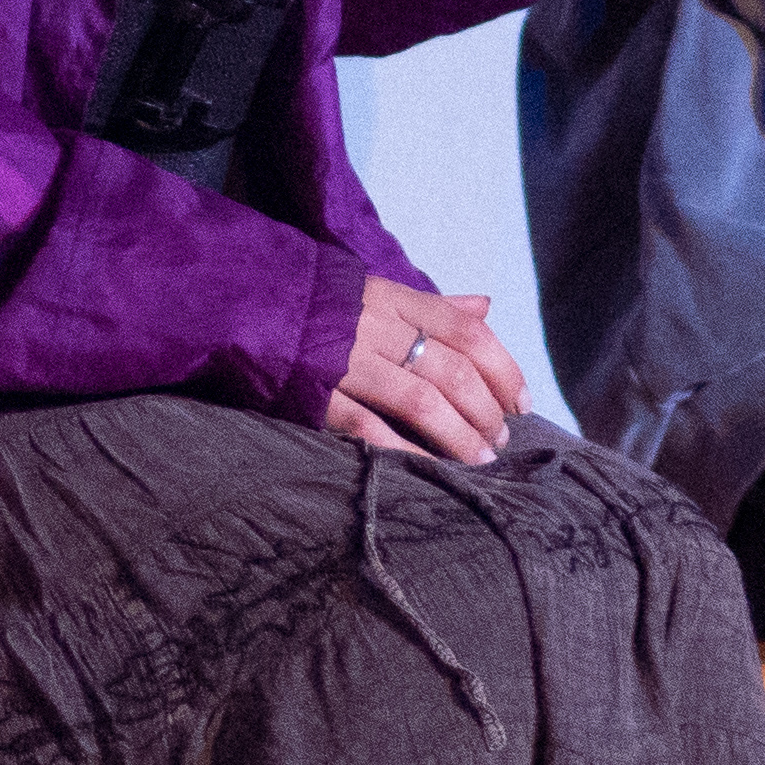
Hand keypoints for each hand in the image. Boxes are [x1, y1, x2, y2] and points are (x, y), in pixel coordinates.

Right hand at [325, 277, 525, 463]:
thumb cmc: (322, 307)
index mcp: (396, 299)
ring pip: (422, 401)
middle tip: (501, 439)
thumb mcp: (378, 292)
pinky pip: (371, 428)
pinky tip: (431, 472)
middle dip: (486, 410)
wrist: (242, 306)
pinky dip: (407, 452)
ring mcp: (347, 362)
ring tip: (480, 460)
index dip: (503, 369)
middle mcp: (377, 327)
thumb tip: (487, 306)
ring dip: (459, 436)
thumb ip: (434, 306)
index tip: (522, 403)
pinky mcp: (318, 395)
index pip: (468, 332)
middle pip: (452, 370)